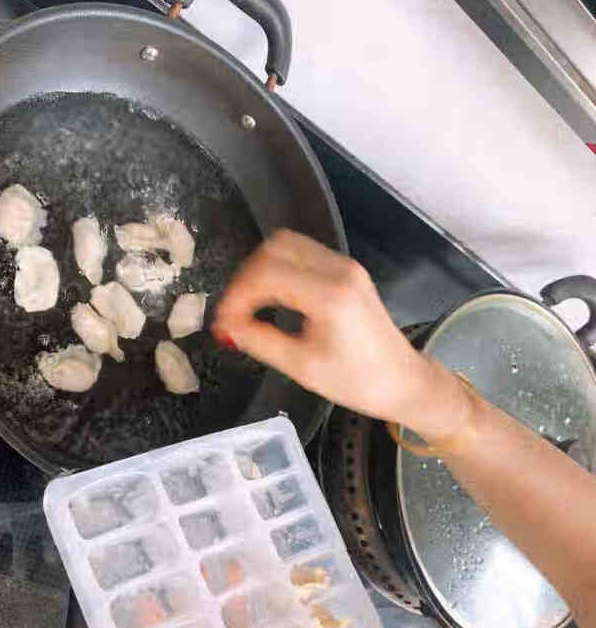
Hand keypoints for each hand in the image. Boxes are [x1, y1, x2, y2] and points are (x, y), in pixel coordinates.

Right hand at [212, 229, 470, 442]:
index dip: (237, 295)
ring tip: (249, 305)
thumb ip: (259, 341)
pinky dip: (279, 269)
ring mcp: (345, 266)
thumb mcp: (301, 367)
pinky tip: (271, 298)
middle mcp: (338, 270)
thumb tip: (225, 328)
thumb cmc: (356, 382)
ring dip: (261, 269)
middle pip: (275, 247)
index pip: (267, 273)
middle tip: (234, 311)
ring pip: (288, 245)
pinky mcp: (347, 271)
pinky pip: (303, 255)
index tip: (224, 323)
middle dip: (246, 277)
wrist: (402, 382)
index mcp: (329, 295)